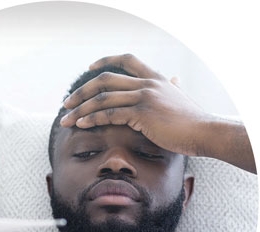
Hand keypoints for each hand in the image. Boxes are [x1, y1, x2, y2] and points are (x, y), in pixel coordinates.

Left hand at [61, 53, 211, 156]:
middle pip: (105, 79)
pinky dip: (93, 119)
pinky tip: (81, 124)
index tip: (89, 68)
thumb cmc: (191, 120)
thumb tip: (174, 78)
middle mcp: (147, 83)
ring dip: (81, 108)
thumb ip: (173, 86)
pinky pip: (110, 114)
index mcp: (154, 78)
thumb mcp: (180, 97)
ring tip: (67, 118)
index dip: (105, 61)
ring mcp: (144, 97)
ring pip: (104, 98)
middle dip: (82, 91)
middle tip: (67, 102)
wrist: (205, 132)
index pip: (126, 60)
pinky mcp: (143, 114)